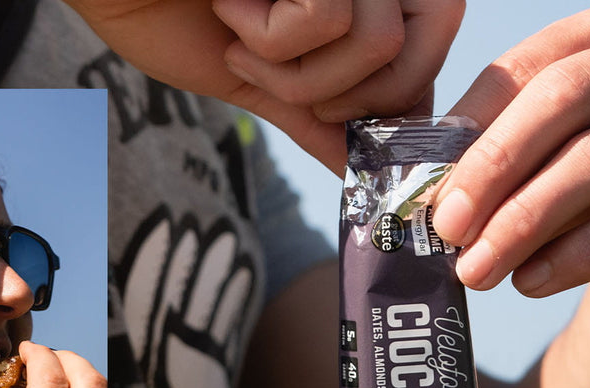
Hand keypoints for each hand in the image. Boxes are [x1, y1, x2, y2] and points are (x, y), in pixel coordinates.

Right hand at [62, 0, 463, 172]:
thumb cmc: (167, 11)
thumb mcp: (252, 79)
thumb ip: (313, 118)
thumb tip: (359, 168)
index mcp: (353, 4)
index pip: (421, 71)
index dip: (387, 113)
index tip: (329, 119)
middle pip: (421, 58)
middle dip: (343, 100)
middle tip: (277, 79)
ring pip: (378, 45)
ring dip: (297, 72)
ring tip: (242, 39)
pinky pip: (331, 19)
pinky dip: (272, 38)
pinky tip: (231, 6)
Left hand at [432, 7, 589, 325]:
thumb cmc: (585, 202)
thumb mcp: (532, 172)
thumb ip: (484, 165)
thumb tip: (417, 192)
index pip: (518, 71)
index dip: (466, 130)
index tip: (425, 191)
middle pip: (561, 99)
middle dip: (493, 168)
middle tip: (448, 229)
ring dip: (526, 220)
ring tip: (477, 270)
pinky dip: (579, 253)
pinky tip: (531, 282)